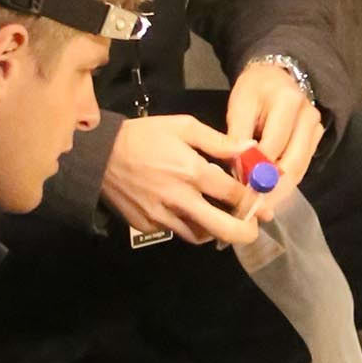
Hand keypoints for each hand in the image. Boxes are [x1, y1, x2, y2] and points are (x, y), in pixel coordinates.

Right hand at [98, 109, 260, 247]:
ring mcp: (162, 217)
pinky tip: (189, 212)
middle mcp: (179, 199)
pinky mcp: (147, 226)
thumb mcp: (183, 127)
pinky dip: (188, 225)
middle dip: (244, 233)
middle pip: (222, 228)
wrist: (99, 155)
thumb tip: (250, 149)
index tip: (262, 203)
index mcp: (192, 171)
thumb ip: (219, 141)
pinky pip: (175, 231)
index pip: (234, 194)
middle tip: (253, 231)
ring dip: (214, 230)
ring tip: (221, 219)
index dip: (253, 201)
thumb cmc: (145, 136)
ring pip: (199, 236)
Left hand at [223, 57, 322, 202]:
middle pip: (292, 163)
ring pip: (300, 169)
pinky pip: (303, 166)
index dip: (255, 172)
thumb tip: (239, 174)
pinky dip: (288, 182)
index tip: (239, 192)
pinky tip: (272, 193)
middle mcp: (308, 115)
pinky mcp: (318, 138)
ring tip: (261, 206)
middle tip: (254, 208)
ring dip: (281, 191)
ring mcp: (317, 127)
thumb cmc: (254, 90)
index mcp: (287, 102)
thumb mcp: (239, 106)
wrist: (278, 74)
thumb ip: (237, 138)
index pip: (271, 147)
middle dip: (272, 190)